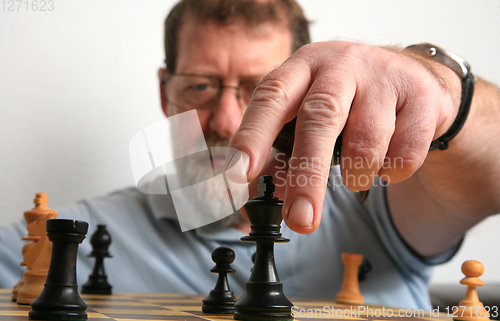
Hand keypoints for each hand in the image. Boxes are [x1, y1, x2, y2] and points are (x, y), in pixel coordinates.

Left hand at [228, 41, 459, 233]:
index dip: (253, 135)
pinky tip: (385, 162)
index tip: (239, 173)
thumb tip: (263, 195)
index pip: (271, 97)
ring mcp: (383, 77)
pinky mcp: (421, 96)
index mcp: (303, 68)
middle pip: (319, 119)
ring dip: (356, 176)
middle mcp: (341, 65)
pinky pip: (405, 154)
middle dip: (307, 176)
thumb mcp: (311, 114)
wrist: (414, 80)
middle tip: (299, 219)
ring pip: (366, 142)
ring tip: (355, 175)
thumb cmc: (350, 101)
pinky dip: (390, 173)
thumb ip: (284, 153)